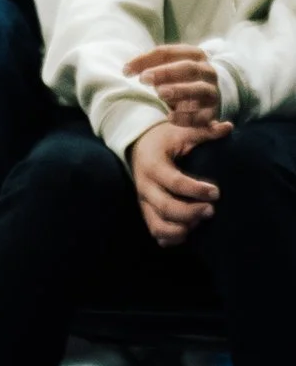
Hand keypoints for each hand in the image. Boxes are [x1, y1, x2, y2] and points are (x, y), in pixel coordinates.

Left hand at [126, 44, 224, 128]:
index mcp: (195, 55)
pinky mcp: (213, 113)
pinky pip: (202, 116)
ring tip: (160, 94)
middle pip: (188, 68)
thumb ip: (150, 65)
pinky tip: (170, 117)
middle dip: (165, 72)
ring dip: (179, 91)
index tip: (126, 71)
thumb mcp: (169, 66)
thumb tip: (127, 70)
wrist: (211, 96)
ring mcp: (212, 92)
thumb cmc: (181, 77)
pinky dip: (187, 117)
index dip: (145, 59)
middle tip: (144, 79)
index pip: (167, 52)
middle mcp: (207, 72)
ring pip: (199, 90)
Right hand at [129, 113, 227, 244]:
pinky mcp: (146, 210)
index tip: (216, 192)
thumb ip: (204, 131)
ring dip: (181, 229)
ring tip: (199, 223)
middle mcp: (145, 185)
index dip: (196, 190)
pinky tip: (188, 233)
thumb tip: (228, 127)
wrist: (138, 144)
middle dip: (191, 213)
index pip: (174, 182)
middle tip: (212, 211)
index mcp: (153, 165)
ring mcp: (144, 200)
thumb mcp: (181, 131)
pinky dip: (171, 238)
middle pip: (166, 207)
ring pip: (158, 225)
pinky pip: (155, 231)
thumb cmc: (165, 138)